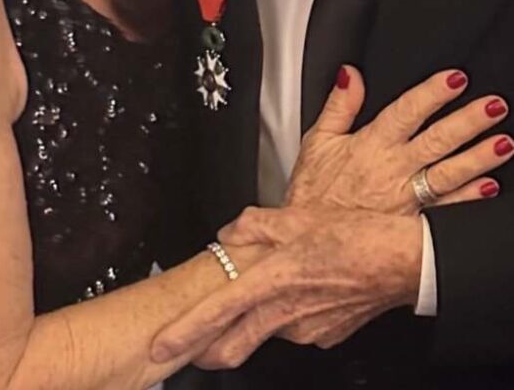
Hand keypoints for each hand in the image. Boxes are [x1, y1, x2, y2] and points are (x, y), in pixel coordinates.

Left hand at [152, 207, 421, 368]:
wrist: (403, 261)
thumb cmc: (356, 235)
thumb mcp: (298, 216)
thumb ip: (256, 224)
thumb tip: (231, 231)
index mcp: (273, 279)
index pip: (218, 312)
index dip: (186, 332)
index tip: (161, 346)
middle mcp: (286, 312)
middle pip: (232, 343)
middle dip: (205, 348)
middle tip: (186, 346)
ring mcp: (306, 329)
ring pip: (264, 331)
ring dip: (252, 321)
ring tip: (261, 292)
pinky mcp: (324, 335)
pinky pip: (293, 327)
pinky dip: (285, 314)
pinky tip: (297, 292)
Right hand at [287, 66, 511, 212]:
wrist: (310, 244)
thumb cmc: (314, 194)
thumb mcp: (317, 141)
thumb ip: (339, 105)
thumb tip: (350, 74)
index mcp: (371, 144)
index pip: (406, 111)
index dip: (432, 93)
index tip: (456, 78)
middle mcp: (392, 169)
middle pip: (437, 139)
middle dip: (468, 120)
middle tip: (494, 104)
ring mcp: (406, 198)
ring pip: (450, 173)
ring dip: (479, 157)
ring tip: (505, 142)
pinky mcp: (413, 225)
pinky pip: (448, 211)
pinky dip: (470, 199)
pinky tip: (491, 187)